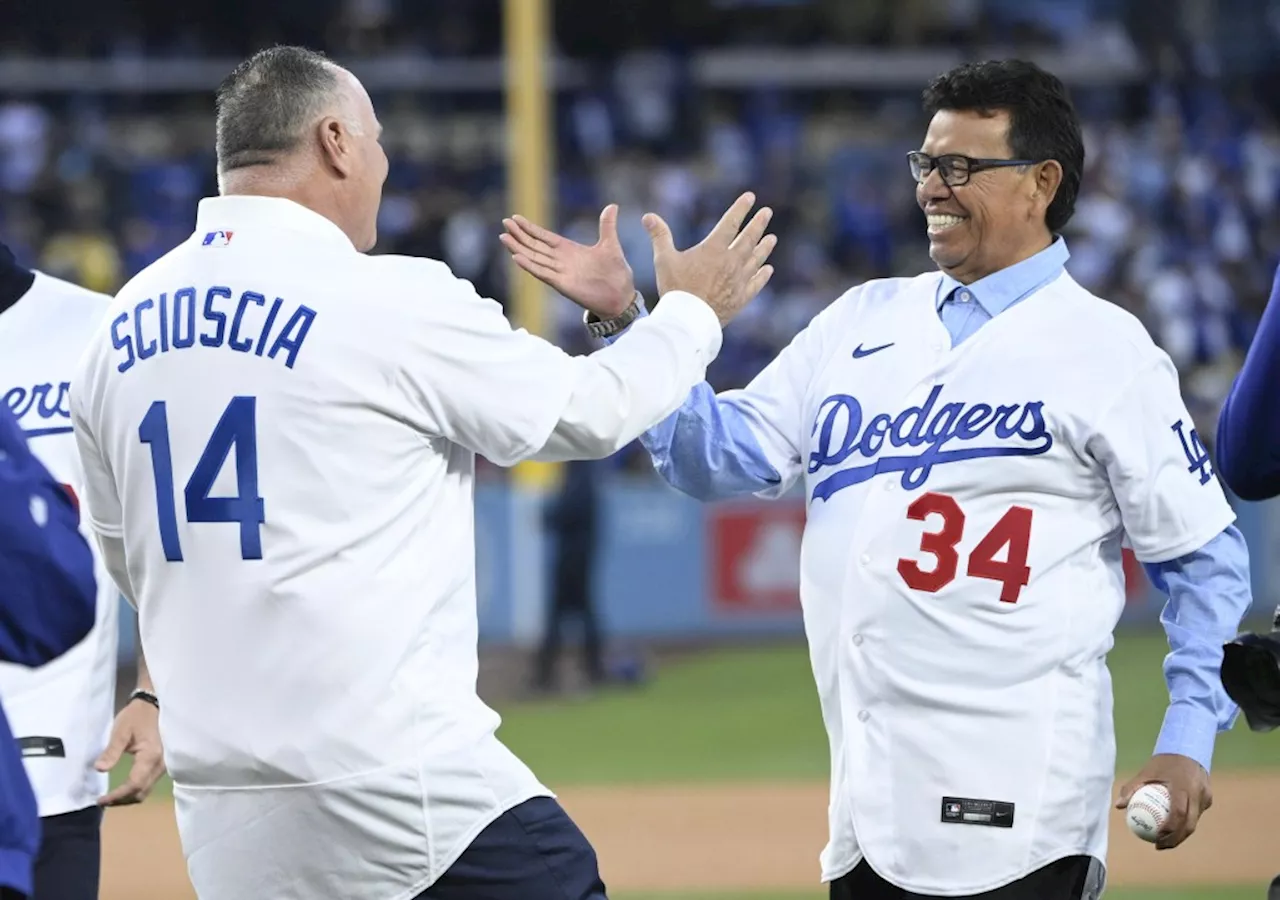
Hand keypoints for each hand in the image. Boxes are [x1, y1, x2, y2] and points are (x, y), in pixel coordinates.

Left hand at [94, 696, 164, 805]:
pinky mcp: (161, 765)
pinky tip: (123, 788)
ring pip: (145, 790)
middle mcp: (161, 765)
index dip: (117, 795)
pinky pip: (148, 784)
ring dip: (128, 797)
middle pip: (141, 792)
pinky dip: (135, 790)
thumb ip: (111, 751)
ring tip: (110, 796)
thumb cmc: (137, 716)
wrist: (154, 705)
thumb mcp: (121, 731)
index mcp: (150, 756)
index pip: (134, 785)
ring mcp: (163, 766)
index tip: (100, 799)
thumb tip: (99, 769)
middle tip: (102, 801)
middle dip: (121, 800)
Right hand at [500, 205, 634, 319]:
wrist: (621, 297)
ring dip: (519, 249)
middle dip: (520, 235)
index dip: (530, 228)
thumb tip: (613, 205)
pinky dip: (530, 266)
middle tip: (504, 223)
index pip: (544, 236)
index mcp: (570, 250)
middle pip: (535, 246)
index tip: (515, 218)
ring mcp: (560, 273)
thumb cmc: (616, 273)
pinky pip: (542, 274)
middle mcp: (561, 261)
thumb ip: (607, 225)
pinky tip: (517, 258)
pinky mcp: (562, 284)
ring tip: (504, 238)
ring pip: (534, 258)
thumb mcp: (610, 244)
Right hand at [643, 191, 775, 325]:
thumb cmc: (675, 289)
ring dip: (764, 248)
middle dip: (758, 224)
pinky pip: (756, 284)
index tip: (750, 197)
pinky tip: (768, 270)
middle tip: (767, 212)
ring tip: (772, 238)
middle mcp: (731, 262)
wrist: (688, 320)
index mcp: (713, 250)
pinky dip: (762, 275)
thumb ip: (660, 236)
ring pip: (756, 259)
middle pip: (748, 239)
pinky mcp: (741, 298)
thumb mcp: (664, 260)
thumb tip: (648, 216)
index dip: (741, 209)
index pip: (731, 223)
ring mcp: (738, 281)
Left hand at [1115, 753, 1211, 849]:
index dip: (1170, 830)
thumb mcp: (1146, 771)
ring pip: (1194, 821)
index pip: (1178, 813)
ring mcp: (1205, 796)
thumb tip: (1118, 806)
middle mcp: (1197, 792)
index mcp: (1182, 786)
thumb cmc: (1163, 761)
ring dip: (1181, 833)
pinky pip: (1196, 813)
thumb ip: (1132, 787)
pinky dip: (1185, 821)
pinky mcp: (1208, 797)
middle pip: (1189, 824)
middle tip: (1160, 846)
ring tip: (1164, 841)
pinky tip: (1172, 827)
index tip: (1157, 839)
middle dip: (1176, 839)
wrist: (1188, 747)